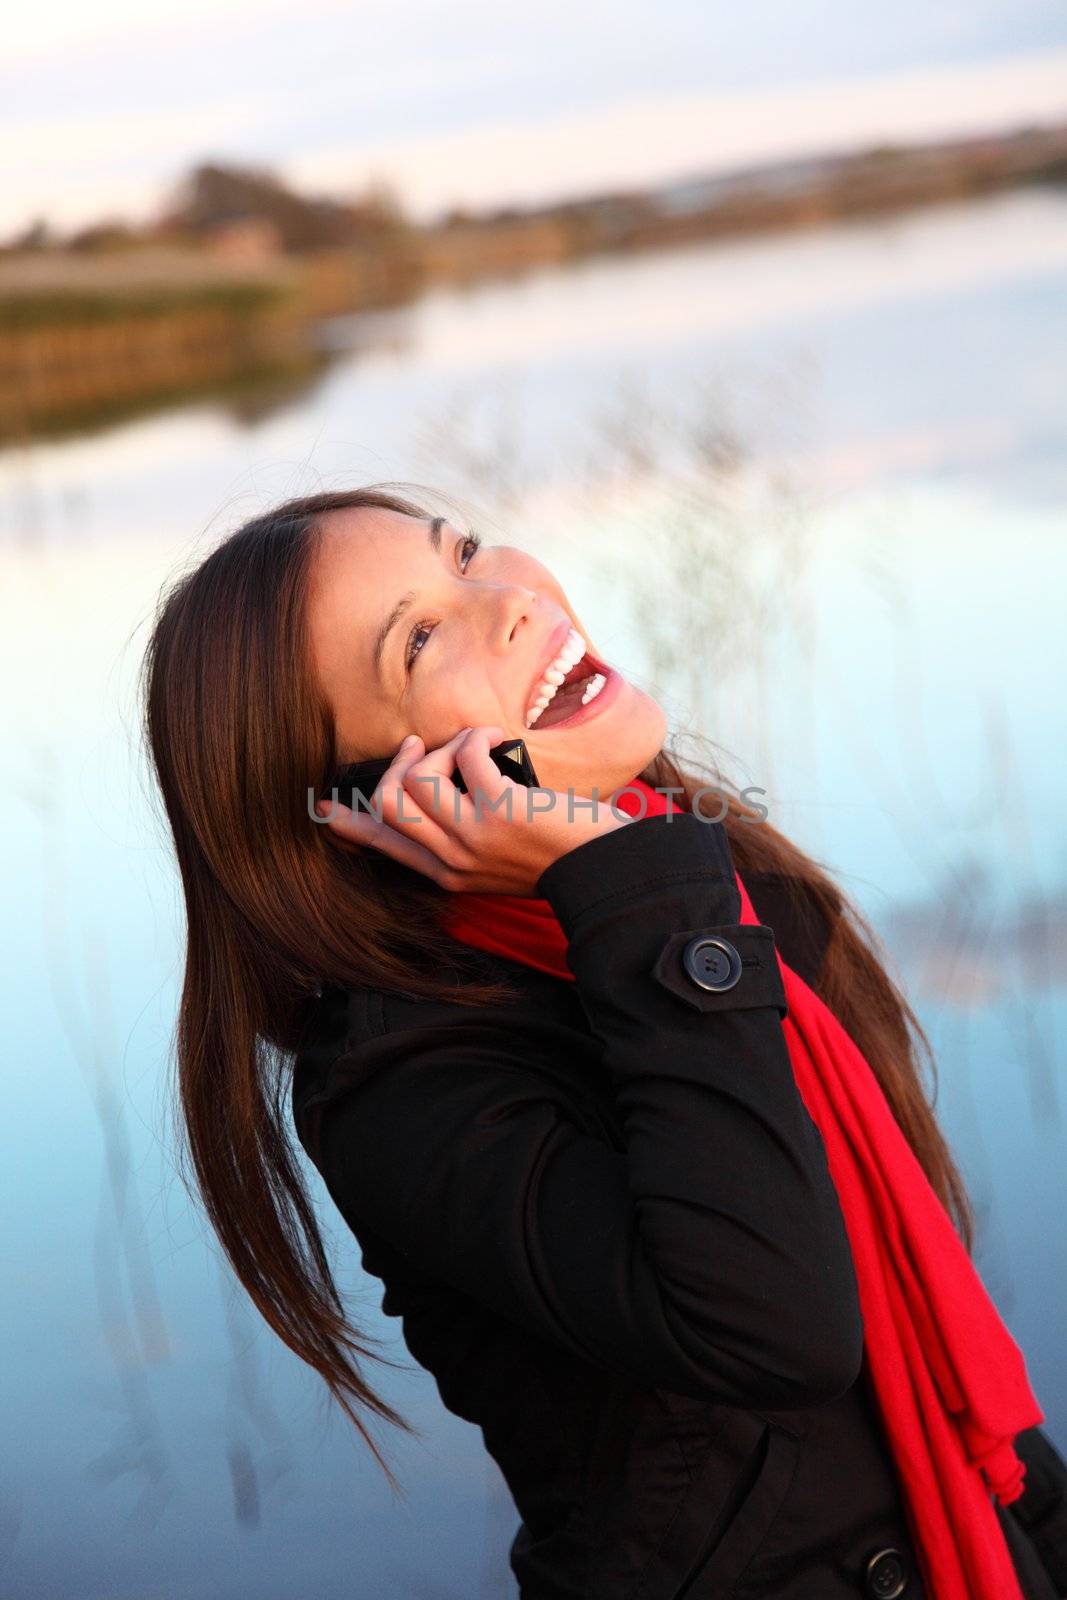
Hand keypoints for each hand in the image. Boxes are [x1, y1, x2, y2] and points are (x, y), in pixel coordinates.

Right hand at [314, 725, 631, 895]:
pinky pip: (464, 754)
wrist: (606, 869)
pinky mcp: (499, 809)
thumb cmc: (559, 853)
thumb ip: (462, 835)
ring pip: (416, 777)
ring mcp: (472, 836)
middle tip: (425, 747)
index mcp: (447, 873)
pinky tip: (501, 743)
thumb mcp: (498, 857)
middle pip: (387, 803)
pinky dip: (478, 737)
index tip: (323, 809)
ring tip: (479, 747)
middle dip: (399, 763)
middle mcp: (452, 859)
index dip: (352, 823)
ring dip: (445, 747)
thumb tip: (430, 793)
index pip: (385, 846)